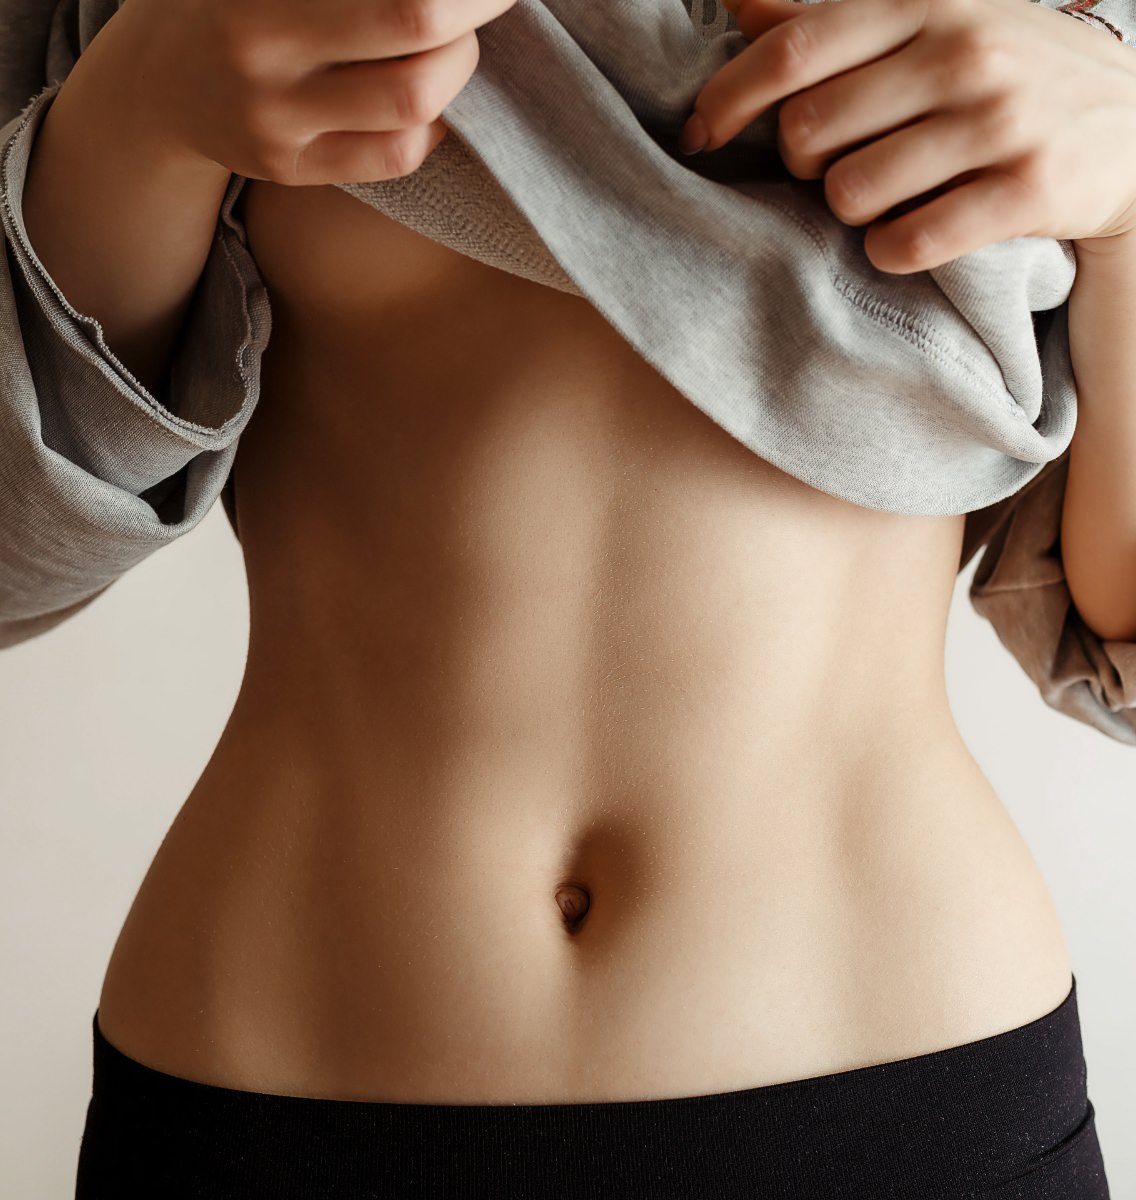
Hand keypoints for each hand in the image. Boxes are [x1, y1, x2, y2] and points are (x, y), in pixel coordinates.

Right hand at [107, 0, 516, 185]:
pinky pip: (396, 153)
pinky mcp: (290, 167)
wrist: (161, 76)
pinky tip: (425, 97)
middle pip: (416, 21)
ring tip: (451, 45)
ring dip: (457, 67)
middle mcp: (261, 46)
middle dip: (473, 5)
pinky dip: (432, 123)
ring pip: (414, 101)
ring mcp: (274, 117)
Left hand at [685, 0, 1135, 273]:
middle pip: (810, 130)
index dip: (728, 97)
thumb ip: (834, 18)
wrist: (1127, 130)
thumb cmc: (1002, 77)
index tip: (698, 133)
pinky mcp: (1026, 189)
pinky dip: (889, 250)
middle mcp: (964, 49)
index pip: (794, 48)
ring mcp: (999, 119)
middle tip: (831, 168)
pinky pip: (906, 242)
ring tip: (883, 197)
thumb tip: (740, 1)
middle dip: (800, 164)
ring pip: (850, 192)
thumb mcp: (929, 24)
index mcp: (928, 2)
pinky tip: (907, 235)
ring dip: (847, 212)